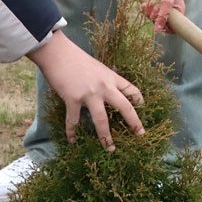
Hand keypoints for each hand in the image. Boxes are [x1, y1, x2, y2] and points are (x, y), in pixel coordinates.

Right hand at [26, 30, 144, 149]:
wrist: (58, 53)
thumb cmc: (76, 58)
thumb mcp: (97, 67)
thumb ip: (103, 80)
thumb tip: (106, 92)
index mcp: (112, 77)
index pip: (131, 89)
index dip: (139, 99)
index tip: (143, 108)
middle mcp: (104, 87)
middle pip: (124, 107)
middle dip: (134, 122)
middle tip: (140, 134)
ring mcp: (89, 94)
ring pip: (102, 120)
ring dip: (105, 137)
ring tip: (110, 148)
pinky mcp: (73, 100)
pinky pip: (74, 121)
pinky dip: (72, 132)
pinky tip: (72, 141)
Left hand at [142, 0, 184, 33]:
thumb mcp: (166, 1)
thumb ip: (162, 16)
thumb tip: (157, 31)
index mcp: (179, 11)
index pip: (174, 28)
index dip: (165, 28)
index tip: (157, 25)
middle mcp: (172, 10)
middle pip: (161, 23)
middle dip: (153, 19)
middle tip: (149, 11)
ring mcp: (163, 6)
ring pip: (154, 17)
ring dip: (148, 13)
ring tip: (145, 5)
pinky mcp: (155, 2)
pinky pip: (149, 10)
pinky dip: (145, 8)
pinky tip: (143, 3)